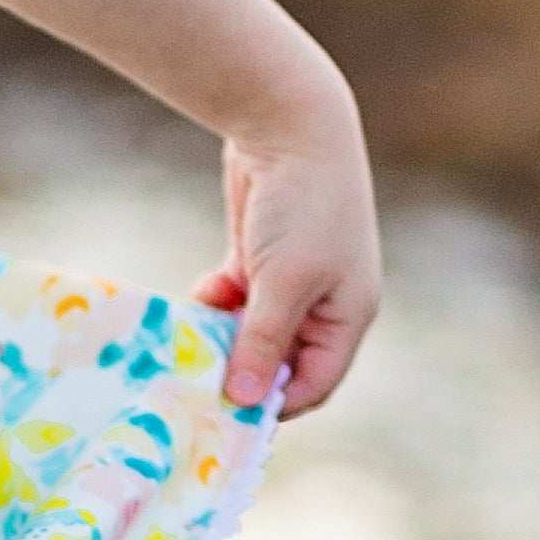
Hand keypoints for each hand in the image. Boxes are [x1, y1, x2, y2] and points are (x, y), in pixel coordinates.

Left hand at [199, 96, 380, 418]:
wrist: (291, 124)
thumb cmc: (303, 207)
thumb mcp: (283, 283)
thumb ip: (263, 342)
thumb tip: (248, 399)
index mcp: (348, 316)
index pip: (314, 383)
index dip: (274, 404)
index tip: (225, 415)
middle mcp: (324, 304)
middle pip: (279, 361)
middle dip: (241, 370)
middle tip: (195, 383)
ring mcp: (292, 281)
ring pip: (251, 332)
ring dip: (222, 337)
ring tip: (191, 340)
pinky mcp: (260, 259)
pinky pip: (235, 301)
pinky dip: (216, 303)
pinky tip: (199, 295)